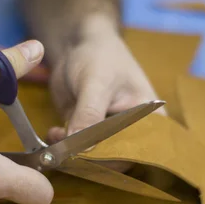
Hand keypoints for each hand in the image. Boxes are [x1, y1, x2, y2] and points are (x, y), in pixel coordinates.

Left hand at [47, 27, 165, 170]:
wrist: (78, 44)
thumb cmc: (100, 56)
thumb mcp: (96, 83)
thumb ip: (90, 114)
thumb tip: (79, 148)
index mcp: (150, 122)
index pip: (138, 152)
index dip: (115, 159)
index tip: (90, 155)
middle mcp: (132, 133)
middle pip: (115, 159)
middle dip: (90, 158)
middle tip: (67, 150)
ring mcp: (108, 135)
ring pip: (93, 157)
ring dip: (73, 154)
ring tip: (58, 136)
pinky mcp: (87, 134)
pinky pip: (76, 150)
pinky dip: (63, 147)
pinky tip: (54, 133)